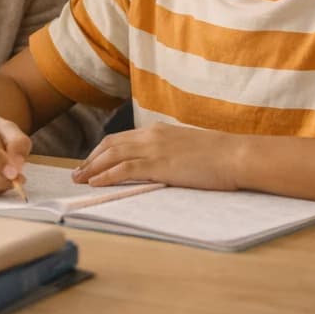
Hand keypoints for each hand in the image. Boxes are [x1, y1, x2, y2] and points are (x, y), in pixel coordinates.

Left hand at [72, 124, 240, 190]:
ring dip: (92, 168)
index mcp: (158, 131)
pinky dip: (107, 175)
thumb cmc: (219, 156)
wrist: (237, 155)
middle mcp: (151, 135)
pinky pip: (125, 169)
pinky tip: (95, 183)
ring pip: (112, 156)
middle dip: (91, 160)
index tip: (90, 162)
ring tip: (79, 180)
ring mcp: (155, 149)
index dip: (101, 151)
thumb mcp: (188, 148)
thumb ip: (169, 152)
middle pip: (110, 145)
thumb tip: (158, 165)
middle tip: (77, 173)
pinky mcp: (159, 164)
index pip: (120, 139)